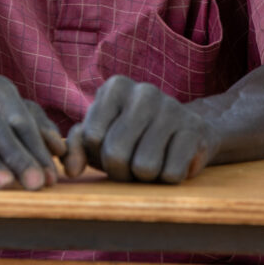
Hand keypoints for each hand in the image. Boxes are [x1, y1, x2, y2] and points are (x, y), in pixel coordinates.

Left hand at [64, 76, 218, 183]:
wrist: (183, 133)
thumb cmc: (132, 136)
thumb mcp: (101, 136)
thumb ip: (78, 147)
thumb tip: (70, 170)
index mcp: (115, 87)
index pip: (91, 137)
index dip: (98, 155)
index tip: (110, 148)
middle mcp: (143, 91)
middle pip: (115, 153)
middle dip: (121, 171)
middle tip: (132, 162)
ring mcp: (171, 107)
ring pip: (144, 168)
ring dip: (145, 177)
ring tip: (153, 160)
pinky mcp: (194, 129)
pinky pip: (171, 174)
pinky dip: (169, 177)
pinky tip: (172, 160)